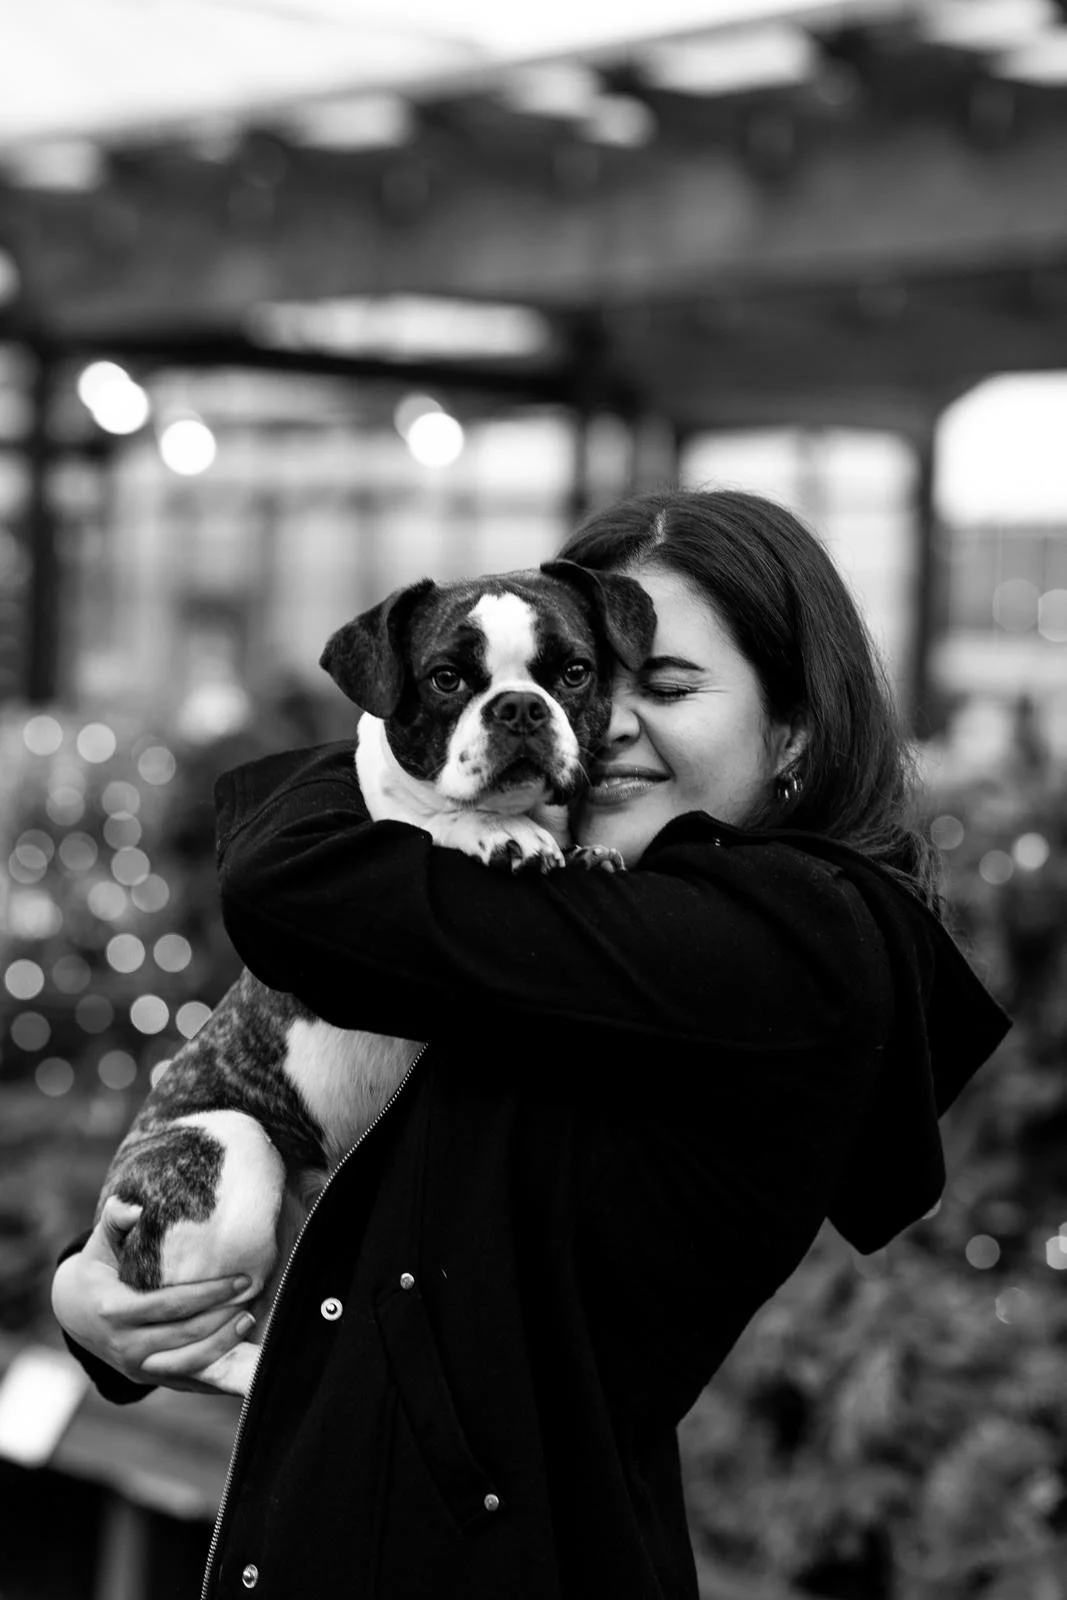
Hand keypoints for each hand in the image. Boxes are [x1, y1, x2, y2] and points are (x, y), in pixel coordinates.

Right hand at [51, 1198, 255, 1394]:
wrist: (72, 1314)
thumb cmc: (95, 1271)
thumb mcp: (98, 1245)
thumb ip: (114, 1220)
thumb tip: (136, 1207)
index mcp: (114, 1312)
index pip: (170, 1305)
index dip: (208, 1294)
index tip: (240, 1279)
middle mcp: (125, 1346)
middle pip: (184, 1336)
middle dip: (222, 1317)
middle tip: (252, 1296)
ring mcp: (136, 1367)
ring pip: (187, 1363)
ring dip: (223, 1345)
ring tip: (248, 1321)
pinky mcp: (146, 1379)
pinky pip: (185, 1381)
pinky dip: (214, 1375)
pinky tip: (240, 1359)